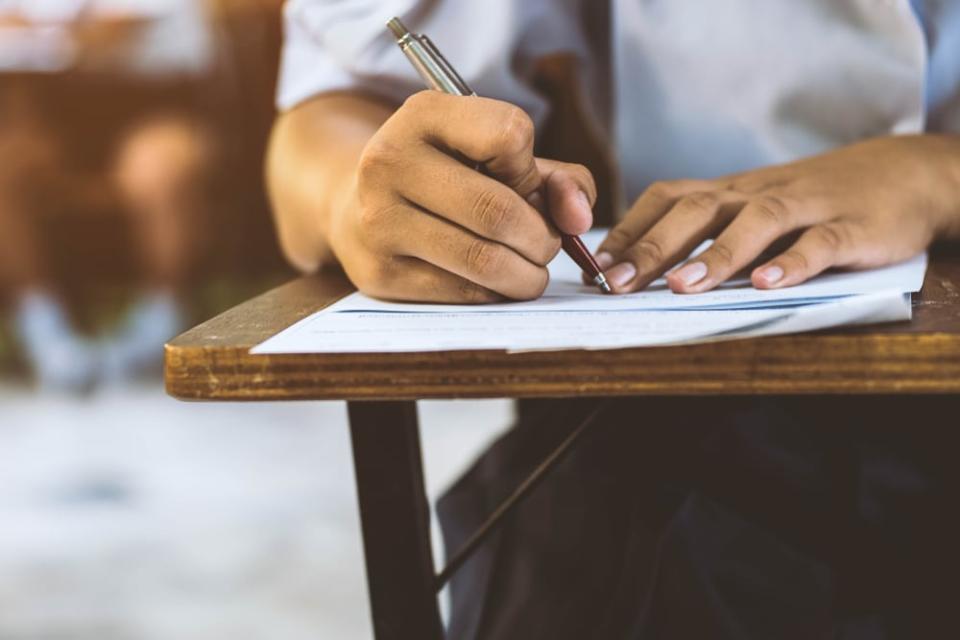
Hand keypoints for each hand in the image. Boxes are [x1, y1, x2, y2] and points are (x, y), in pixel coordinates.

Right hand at [331, 91, 595, 302]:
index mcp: (423, 114)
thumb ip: (558, 178)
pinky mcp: (379, 273)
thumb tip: (579, 219)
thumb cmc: (448, 179)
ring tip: (531, 271)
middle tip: (547, 246)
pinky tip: (494, 283)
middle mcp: (390, 161)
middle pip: (498, 211)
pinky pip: (462, 294)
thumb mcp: (498, 157)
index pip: (509, 135)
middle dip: (543, 239)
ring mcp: (378, 220)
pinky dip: (496, 294)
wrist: (357, 207)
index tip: (525, 186)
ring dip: (528, 275)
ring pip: (483, 261)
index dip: (534, 171)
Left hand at [595, 135, 959, 293]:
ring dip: (716, 255)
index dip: (629, 230)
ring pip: (756, 222)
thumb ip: (707, 233)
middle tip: (616, 284)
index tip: (593, 266)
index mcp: (729, 192)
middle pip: (699, 209)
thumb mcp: (751, 209)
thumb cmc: (807, 202)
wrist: (900, 174)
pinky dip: (792, 263)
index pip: (668, 198)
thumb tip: (639, 269)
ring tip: (680, 286)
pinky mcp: (850, 227)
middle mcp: (758, 194)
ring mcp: (806, 207)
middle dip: (652, 246)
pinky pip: (819, 243)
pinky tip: (767, 285)